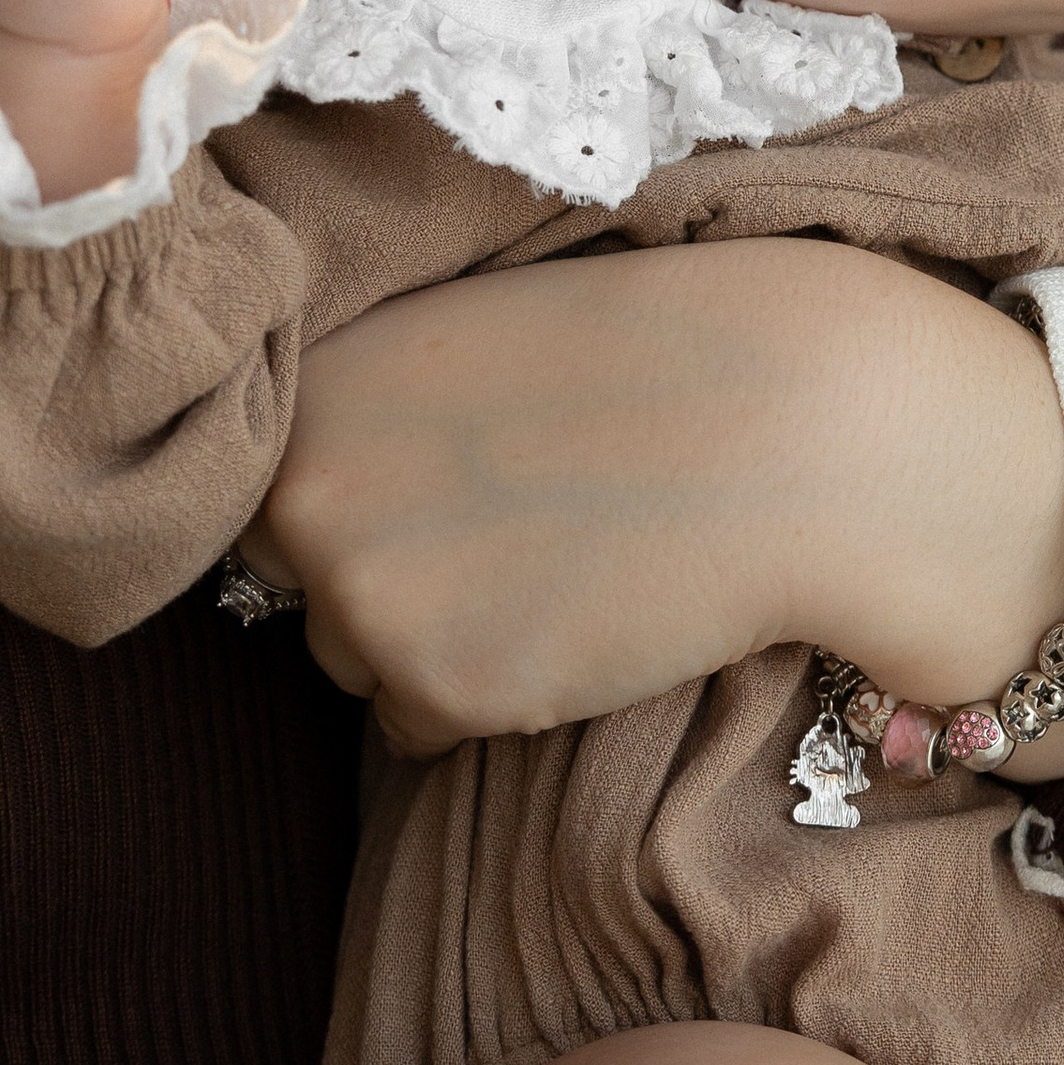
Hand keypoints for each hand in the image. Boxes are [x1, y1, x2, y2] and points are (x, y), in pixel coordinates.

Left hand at [251, 242, 1063, 756]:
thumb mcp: (474, 334)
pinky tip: (574, 625)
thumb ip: (373, 407)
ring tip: (556, 568)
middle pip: (308, 584)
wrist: (794, 427)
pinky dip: (487, 699)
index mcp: (314, 386)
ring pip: (360, 662)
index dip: (362, 497)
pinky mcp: (440, 692)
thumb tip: (319, 490)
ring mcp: (367, 601)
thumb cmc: (654, 359)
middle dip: (393, 572)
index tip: (442, 489)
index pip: (269, 491)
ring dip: (436, 641)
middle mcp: (308, 494)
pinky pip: (419, 729)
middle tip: (518, 525)